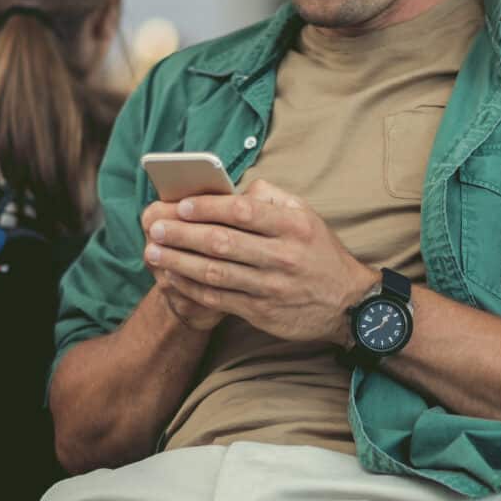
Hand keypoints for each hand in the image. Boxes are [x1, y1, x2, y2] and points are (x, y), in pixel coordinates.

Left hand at [143, 179, 377, 345]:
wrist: (347, 303)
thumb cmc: (319, 252)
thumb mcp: (307, 215)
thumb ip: (272, 198)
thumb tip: (235, 188)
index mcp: (293, 226)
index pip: (243, 212)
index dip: (208, 207)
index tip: (181, 204)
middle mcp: (282, 256)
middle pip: (222, 243)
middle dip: (182, 234)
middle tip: (155, 226)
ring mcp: (271, 287)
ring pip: (215, 273)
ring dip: (178, 261)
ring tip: (152, 251)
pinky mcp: (261, 312)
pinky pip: (218, 299)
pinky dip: (190, 288)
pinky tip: (171, 277)